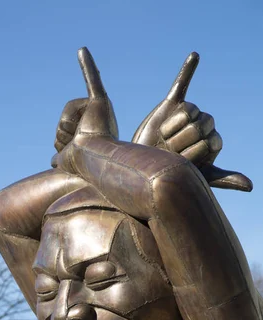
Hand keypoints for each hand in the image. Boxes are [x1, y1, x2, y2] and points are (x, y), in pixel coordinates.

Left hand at [52, 47, 117, 171]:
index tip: (74, 153)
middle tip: (75, 143)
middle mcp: (96, 118)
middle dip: (62, 134)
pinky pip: (92, 79)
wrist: (92, 161)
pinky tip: (81, 50)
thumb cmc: (83, 163)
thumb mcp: (67, 160)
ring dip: (65, 127)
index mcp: (90, 131)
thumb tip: (53, 161)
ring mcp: (98, 109)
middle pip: (63, 120)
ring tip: (80, 134)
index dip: (60, 141)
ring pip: (67, 111)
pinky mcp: (100, 101)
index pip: (63, 128)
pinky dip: (87, 65)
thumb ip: (60, 158)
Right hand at [132, 53, 251, 191]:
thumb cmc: (173, 175)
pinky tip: (194, 57)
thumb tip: (251, 186)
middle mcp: (203, 124)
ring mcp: (188, 114)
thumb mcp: (200, 177)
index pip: (211, 139)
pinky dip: (188, 70)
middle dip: (182, 141)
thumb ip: (225, 178)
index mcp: (212, 140)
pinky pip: (181, 84)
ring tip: (164, 138)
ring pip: (188, 112)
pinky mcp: (172, 105)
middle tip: (171, 149)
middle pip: (201, 125)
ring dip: (172, 128)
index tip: (184, 162)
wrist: (143, 169)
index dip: (194, 153)